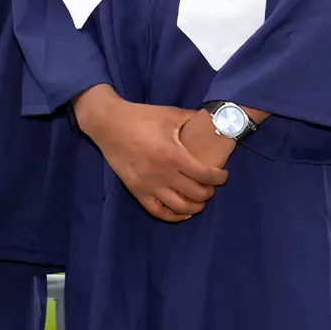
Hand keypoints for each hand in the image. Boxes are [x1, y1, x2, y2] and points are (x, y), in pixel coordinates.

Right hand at [73, 86, 226, 222]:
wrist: (108, 124)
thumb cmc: (141, 117)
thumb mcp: (170, 113)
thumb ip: (193, 118)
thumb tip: (215, 120)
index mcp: (173, 155)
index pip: (205, 175)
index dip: (219, 178)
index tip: (223, 175)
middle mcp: (162, 174)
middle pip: (196, 194)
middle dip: (209, 192)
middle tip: (211, 185)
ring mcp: (148, 185)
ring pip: (179, 207)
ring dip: (195, 207)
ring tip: (199, 200)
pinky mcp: (136, 190)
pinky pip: (158, 211)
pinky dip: (173, 216)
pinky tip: (182, 212)